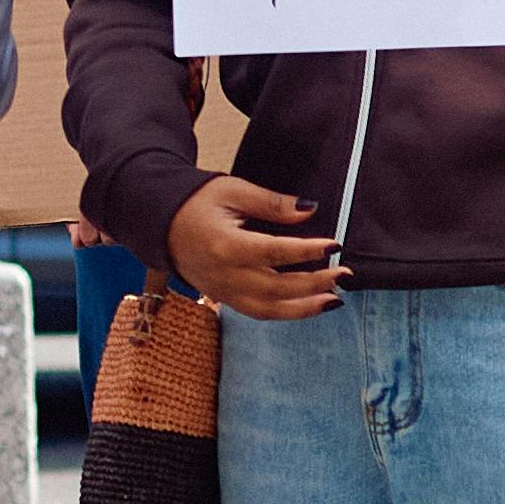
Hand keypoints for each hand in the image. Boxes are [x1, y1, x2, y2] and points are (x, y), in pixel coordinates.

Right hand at [168, 173, 342, 316]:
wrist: (160, 223)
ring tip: (334, 299)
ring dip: (305, 308)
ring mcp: (222, 290)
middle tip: (344, 273)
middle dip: (315, 284)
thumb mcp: (233, 191)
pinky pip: (259, 312)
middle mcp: (223, 274)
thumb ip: (272, 203)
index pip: (274, 252)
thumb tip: (309, 209)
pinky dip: (287, 312)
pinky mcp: (223, 298)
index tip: (334, 245)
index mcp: (224, 244)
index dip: (307, 251)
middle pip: (276, 287)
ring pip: (269, 310)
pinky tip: (310, 304)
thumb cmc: (197, 202)